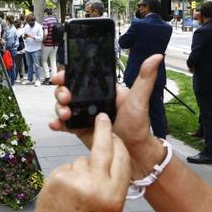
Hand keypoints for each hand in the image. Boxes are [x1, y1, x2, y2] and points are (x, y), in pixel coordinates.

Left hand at [27, 114, 130, 211]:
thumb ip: (115, 186)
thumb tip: (115, 161)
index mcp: (114, 195)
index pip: (122, 159)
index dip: (120, 144)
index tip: (117, 135)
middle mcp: (97, 185)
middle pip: (104, 147)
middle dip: (104, 129)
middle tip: (103, 118)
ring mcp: (76, 179)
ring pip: (82, 159)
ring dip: (81, 167)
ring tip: (76, 191)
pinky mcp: (58, 176)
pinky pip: (68, 167)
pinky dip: (68, 174)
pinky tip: (65, 191)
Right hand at [49, 55, 166, 173]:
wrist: (134, 153)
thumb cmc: (139, 127)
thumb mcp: (140, 100)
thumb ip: (145, 79)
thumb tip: (156, 58)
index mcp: (103, 91)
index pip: (82, 78)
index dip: (68, 75)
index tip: (62, 77)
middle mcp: (92, 101)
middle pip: (68, 91)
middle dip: (62, 92)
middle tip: (65, 97)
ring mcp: (84, 115)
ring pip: (64, 106)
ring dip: (59, 108)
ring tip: (64, 114)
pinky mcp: (80, 129)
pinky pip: (65, 124)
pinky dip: (57, 124)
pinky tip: (55, 125)